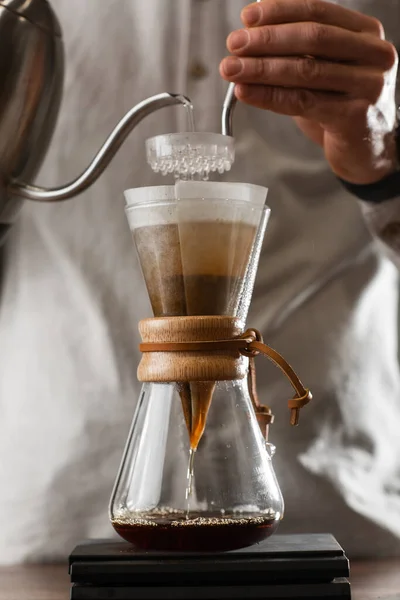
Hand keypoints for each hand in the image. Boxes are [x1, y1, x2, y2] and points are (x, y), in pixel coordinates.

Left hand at [220, 0, 398, 184]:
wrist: (367, 149)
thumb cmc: (341, 105)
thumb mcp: (325, 69)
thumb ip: (298, 51)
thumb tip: (250, 35)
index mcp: (366, 33)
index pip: (318, 12)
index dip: (280, 12)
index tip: (247, 18)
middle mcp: (374, 54)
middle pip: (312, 38)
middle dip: (267, 40)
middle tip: (234, 45)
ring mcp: (368, 85)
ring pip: (306, 71)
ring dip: (262, 68)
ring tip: (232, 69)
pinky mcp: (355, 116)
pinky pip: (303, 102)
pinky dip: (270, 96)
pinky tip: (247, 93)